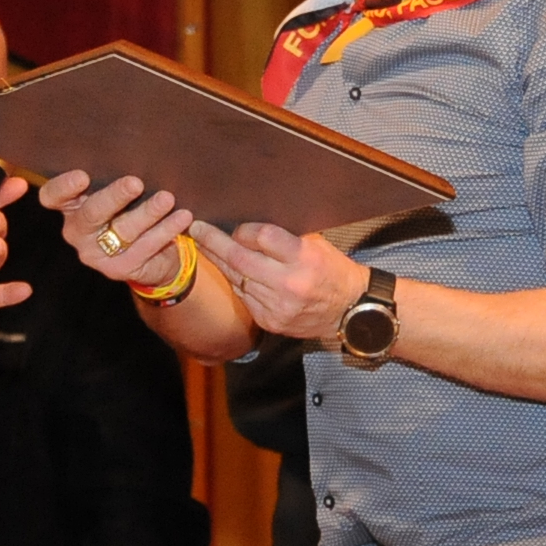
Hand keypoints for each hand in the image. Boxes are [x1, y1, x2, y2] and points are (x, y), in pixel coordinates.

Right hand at [41, 171, 195, 288]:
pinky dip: (165, 230)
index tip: (83, 176)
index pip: (53, 196)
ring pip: (123, 230)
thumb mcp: (120, 192)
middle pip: (91, 214)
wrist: (154, 254)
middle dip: (114, 197)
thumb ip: (114, 174)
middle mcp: (78, 231)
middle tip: (135, 182)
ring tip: (167, 198)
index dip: (63, 187)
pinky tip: (182, 217)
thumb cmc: (132, 209)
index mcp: (71, 206)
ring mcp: (96, 254)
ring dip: (147, 212)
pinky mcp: (119, 269)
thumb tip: (135, 144)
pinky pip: (145, 247)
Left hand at [187, 220, 361, 342]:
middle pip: (240, 259)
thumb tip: (248, 225)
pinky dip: (235, 281)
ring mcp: (277, 306)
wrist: (349, 310)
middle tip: (196, 229)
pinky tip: (228, 270)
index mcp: (304, 258)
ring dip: (218, 262)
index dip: (245, 230)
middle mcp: (289, 284)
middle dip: (214, 243)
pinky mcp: (270, 321)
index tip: (237, 227)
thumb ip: (285, 237)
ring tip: (204, 246)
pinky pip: (244, 296)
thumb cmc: (333, 270)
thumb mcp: (317, 245)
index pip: (262, 237)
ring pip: (237, 279)